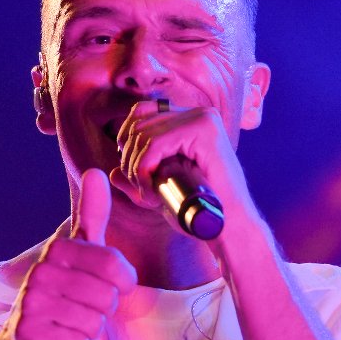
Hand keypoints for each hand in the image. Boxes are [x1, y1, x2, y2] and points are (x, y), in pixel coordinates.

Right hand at [0, 168, 136, 339]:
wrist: (24, 337)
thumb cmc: (62, 290)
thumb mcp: (78, 250)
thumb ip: (91, 215)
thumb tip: (95, 172)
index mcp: (58, 249)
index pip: (114, 266)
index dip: (123, 282)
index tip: (112, 284)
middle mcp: (41, 273)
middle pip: (107, 298)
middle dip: (104, 308)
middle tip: (83, 305)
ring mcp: (32, 304)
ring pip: (94, 323)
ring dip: (90, 328)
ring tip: (70, 320)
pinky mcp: (30, 334)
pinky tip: (59, 337)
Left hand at [109, 99, 253, 222]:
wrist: (228, 227)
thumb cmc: (198, 211)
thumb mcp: (161, 192)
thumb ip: (137, 180)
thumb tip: (112, 173)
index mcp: (191, 119)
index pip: (141, 112)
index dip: (127, 139)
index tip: (134, 172)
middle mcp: (199, 113)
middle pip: (139, 122)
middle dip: (130, 159)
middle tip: (141, 189)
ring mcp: (203, 119)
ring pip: (145, 134)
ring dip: (137, 169)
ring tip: (148, 195)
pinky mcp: (204, 131)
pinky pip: (156, 144)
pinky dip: (145, 170)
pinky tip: (152, 193)